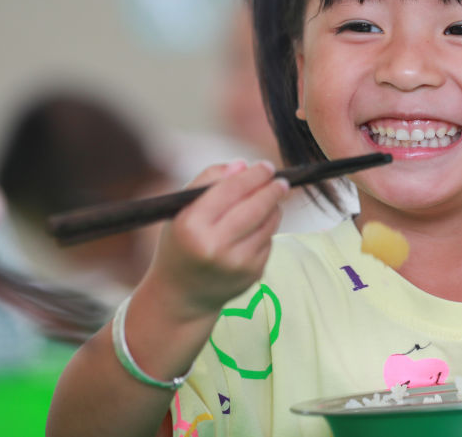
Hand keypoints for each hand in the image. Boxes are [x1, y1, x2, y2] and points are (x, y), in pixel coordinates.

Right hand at [142, 160, 288, 320]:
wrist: (181, 295)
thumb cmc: (181, 242)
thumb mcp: (181, 209)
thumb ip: (208, 180)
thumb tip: (242, 165)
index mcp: (192, 225)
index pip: (232, 189)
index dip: (254, 175)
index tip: (266, 166)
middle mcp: (215, 246)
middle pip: (257, 206)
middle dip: (273, 189)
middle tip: (280, 181)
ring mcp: (236, 263)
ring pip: (268, 223)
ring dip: (274, 207)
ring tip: (270, 199)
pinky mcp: (252, 274)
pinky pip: (269, 241)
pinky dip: (267, 229)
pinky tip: (257, 227)